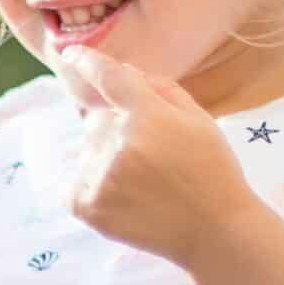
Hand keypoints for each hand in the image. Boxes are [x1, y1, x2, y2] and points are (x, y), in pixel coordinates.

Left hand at [56, 46, 257, 270]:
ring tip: (142, 183)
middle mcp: (119, 143)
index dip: (87, 62)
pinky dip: (90, 186)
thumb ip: (160, 89)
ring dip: (105, 159)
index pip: (108, 78)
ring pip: (86, 152)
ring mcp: (101, 177)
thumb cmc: (211, 170)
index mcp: (148, 116)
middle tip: (148, 155)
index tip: (70, 53)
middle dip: (114, 128)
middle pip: (96, 120)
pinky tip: (121, 196)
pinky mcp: (89, 207)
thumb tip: (122, 71)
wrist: (214, 231)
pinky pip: (73, 184)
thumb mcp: (198, 118)